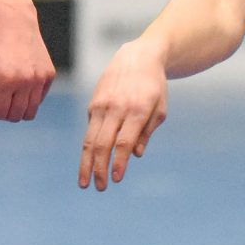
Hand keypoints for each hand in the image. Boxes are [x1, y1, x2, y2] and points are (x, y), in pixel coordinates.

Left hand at [0, 3, 54, 121]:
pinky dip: (29, 97)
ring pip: (31, 111)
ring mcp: (40, 78)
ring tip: (7, 96)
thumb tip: (1, 110)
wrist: (13, 20)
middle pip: (16, 116)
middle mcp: (26, 82)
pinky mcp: (49, 74)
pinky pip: (40, 97)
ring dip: (17, 108)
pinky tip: (18, 84)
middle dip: (2, 112)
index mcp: (5, 81)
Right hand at [80, 38, 168, 189]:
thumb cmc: (153, 87)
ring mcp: (102, 105)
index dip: (119, 162)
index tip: (116, 179)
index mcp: (137, 110)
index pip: (124, 142)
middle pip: (103, 143)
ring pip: (90, 139)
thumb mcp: (160, 109)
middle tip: (100, 187)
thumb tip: (135, 154)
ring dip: (87, 163)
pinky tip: (90, 162)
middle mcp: (116, 108)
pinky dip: (89, 148)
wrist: (137, 57)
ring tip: (85, 182)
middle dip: (99, 168)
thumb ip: (147, 132)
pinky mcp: (94, 104)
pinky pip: (90, 130)